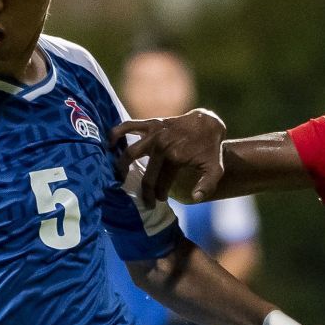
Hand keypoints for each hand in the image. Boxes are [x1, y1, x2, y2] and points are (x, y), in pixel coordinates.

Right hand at [111, 109, 227, 205]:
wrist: (208, 123)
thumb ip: (207, 186)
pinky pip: (129, 125)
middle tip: (143, 199)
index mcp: (174, 158)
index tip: (157, 202)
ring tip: (118, 177)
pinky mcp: (151, 123)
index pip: (159, 183)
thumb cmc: (211, 149)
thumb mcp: (215, 169)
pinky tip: (109, 143)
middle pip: (145, 174)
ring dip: (122, 166)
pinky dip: (116, 132)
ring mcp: (154, 133)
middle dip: (144, 190)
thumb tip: (195, 198)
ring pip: (130, 152)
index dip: (157, 196)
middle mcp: (161, 146)